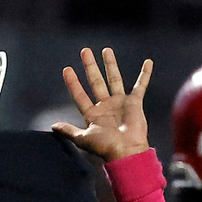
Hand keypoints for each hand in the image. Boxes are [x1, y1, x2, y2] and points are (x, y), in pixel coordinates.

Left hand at [52, 47, 153, 161]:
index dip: (73, 83)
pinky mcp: (134, 102)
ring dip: (110, 64)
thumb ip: (69, 131)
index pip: (80, 95)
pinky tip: (148, 62)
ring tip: (106, 50)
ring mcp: (120, 103)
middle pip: (96, 81)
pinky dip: (145, 74)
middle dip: (90, 66)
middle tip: (84, 51)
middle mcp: (106, 106)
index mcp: (93, 114)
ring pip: (114, 79)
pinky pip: (140, 85)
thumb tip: (53, 126)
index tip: (67, 69)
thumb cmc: (105, 147)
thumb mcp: (83, 138)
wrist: (126, 151)